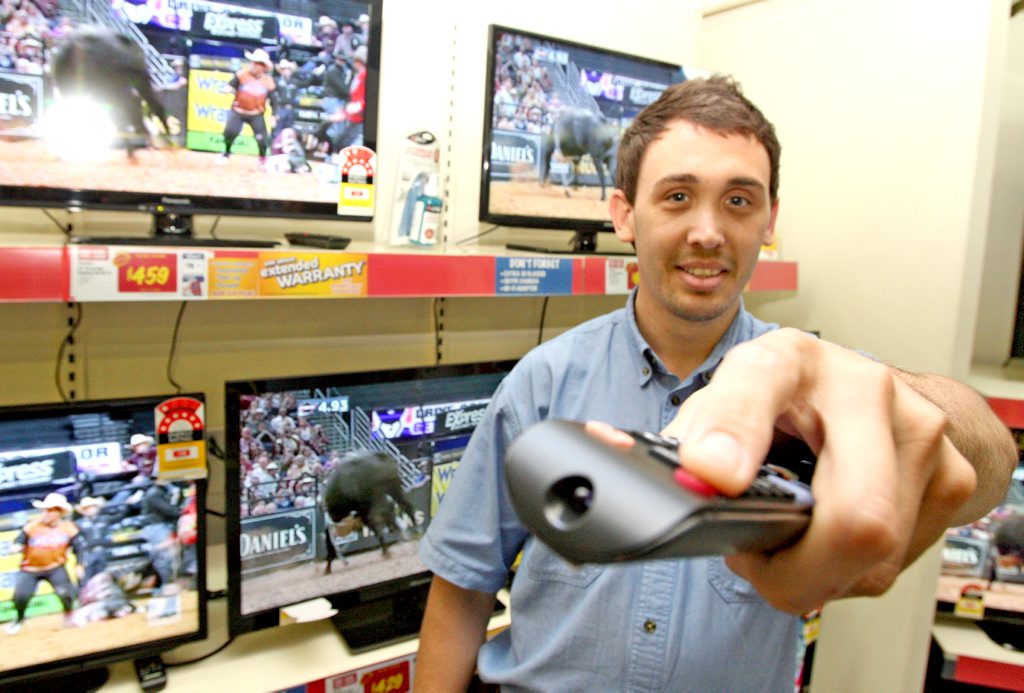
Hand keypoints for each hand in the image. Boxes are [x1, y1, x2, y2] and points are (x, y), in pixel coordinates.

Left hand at [663, 328, 976, 613]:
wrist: (880, 391)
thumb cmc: (794, 396)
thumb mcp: (730, 398)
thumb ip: (689, 432)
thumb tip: (645, 468)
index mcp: (789, 359)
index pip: (759, 383)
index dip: (733, 430)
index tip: (713, 473)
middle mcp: (866, 385)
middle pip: (853, 515)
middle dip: (794, 569)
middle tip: (756, 564)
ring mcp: (921, 431)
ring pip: (873, 558)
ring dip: (816, 574)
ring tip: (787, 544)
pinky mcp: (953, 477)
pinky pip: (892, 564)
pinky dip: (847, 570)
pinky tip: (825, 540)